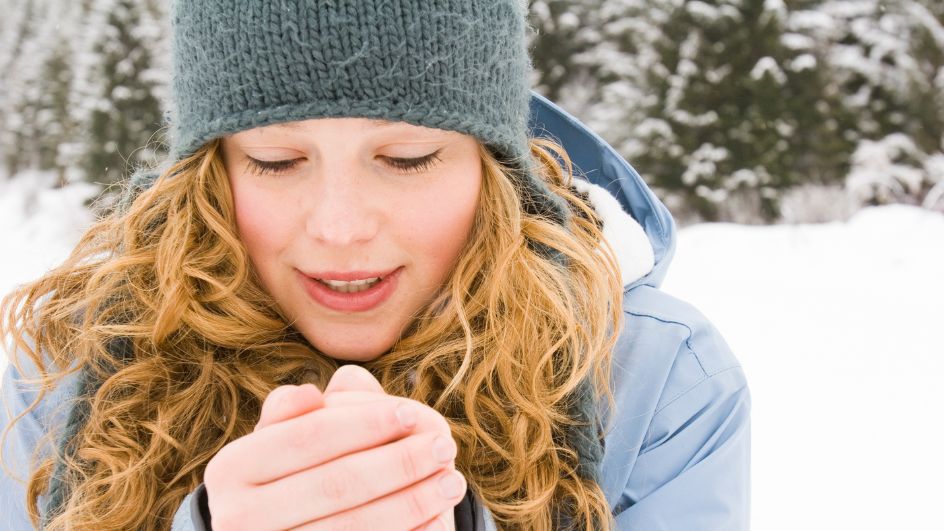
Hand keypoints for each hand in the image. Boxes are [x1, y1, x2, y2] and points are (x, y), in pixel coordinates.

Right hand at [203, 366, 463, 529]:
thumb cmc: (292, 477)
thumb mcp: (285, 439)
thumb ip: (299, 411)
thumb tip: (312, 394)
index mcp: (231, 469)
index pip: (309, 435)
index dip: (365, 422)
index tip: (413, 411)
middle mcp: (237, 517)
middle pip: (336, 482)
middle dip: (398, 462)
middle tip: (445, 446)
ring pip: (353, 527)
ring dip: (412, 503)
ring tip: (452, 482)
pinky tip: (437, 520)